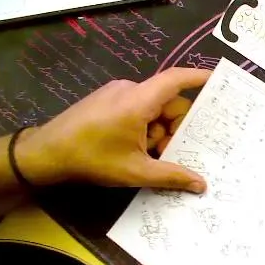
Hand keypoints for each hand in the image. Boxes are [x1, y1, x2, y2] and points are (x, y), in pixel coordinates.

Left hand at [15, 67, 210, 190]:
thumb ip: (172, 176)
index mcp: (139, 100)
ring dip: (158, 132)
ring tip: (150, 157)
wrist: (44, 154)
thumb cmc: (91, 159)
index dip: (201, 79)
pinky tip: (136, 151)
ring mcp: (115, 94)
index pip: (177, 80)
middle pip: (167, 103)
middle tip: (174, 152)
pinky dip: (144, 128)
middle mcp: (129, 90)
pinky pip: (137, 110)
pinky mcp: (106, 102)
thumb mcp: (135, 171)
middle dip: (175, 127)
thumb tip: (201, 185)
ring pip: (152, 110)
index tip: (220, 82)